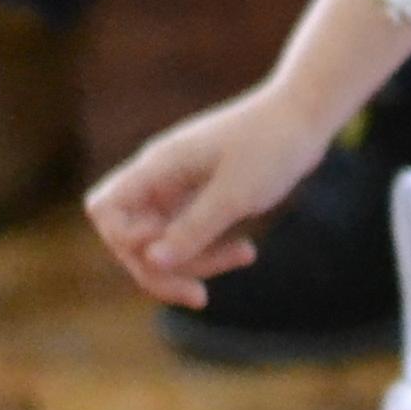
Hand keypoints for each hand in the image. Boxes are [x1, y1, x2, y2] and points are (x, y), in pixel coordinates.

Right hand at [86, 83, 343, 308]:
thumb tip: (151, 262)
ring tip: (246, 256)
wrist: (306, 114)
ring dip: (195, 261)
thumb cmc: (272, 146)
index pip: (105, 210)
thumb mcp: (235, 194)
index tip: (166, 247)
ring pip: (164, 241)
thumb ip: (192, 230)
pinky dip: (212, 248)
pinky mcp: (203, 194)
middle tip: (200, 295)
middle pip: (132, 237)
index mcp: (158, 166)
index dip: (125, 240)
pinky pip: (191, 233)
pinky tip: (247, 253)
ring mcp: (180, 186)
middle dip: (162, 270)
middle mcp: (161, 176)